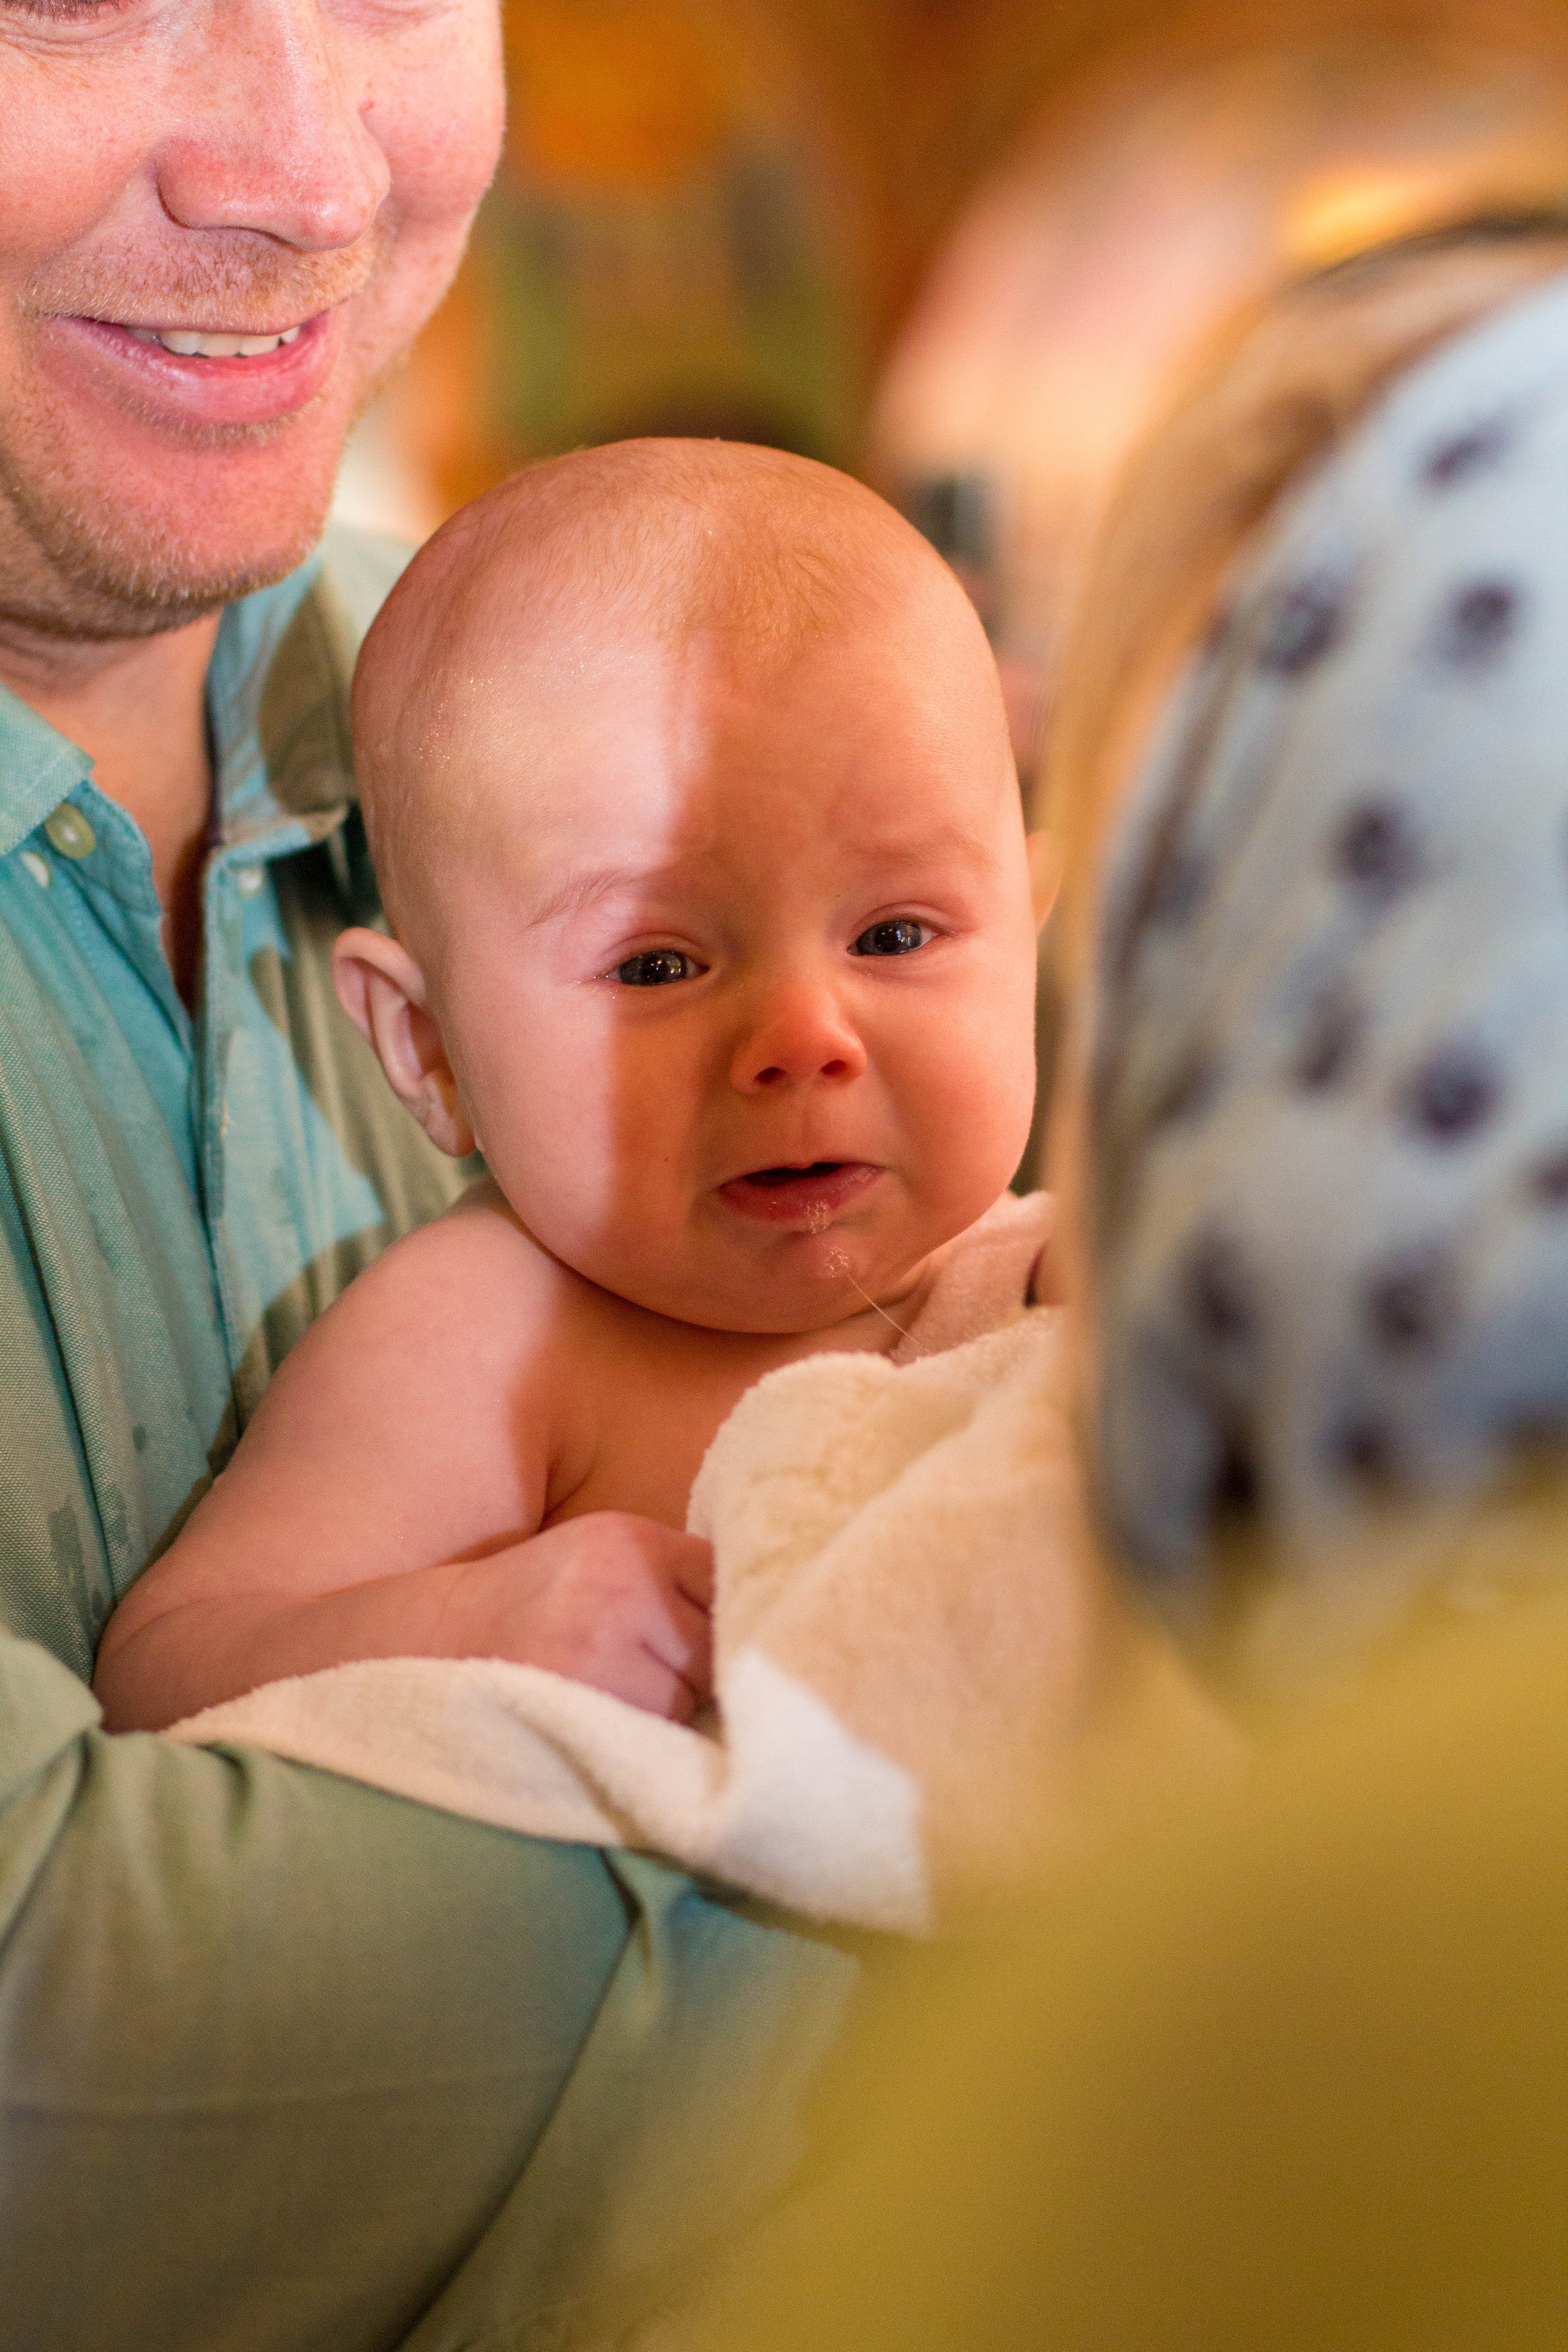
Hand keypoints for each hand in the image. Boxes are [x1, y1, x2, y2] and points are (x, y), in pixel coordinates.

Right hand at [457, 1511, 714, 1722]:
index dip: (725, 1614)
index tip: (710, 1632)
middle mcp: (623, 1586)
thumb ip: (675, 1573)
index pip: (725, 1580)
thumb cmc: (543, 1597)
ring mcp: (602, 1646)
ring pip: (688, 1695)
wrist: (445, 1632)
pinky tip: (606, 1710)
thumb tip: (768, 1616)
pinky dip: (642, 1730)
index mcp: (633, 1540)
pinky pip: (654, 1730)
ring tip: (616, 1686)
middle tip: (646, 1664)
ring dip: (668, 1703)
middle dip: (697, 1665)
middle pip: (716, 1645)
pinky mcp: (584, 1701)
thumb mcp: (606, 1554)